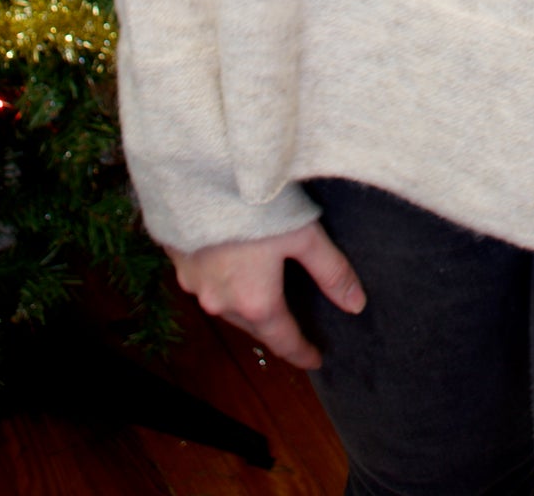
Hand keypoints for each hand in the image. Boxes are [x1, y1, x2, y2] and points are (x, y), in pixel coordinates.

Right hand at [166, 220, 365, 370]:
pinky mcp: (177, 262)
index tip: (315, 359)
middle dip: (274, 328)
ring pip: (226, 306)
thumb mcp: (305, 235)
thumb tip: (356, 305)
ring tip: (264, 296)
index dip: (302, 352)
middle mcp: (220, 301)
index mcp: (255, 302)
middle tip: (293, 326)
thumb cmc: (256, 205)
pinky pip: (204, 284)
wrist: (200, 173)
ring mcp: (194, 283)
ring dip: (245, 307)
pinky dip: (222, 282)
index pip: (283, 341)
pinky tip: (231, 266)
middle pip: (253, 325)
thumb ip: (331, 272)